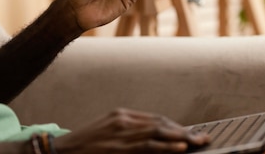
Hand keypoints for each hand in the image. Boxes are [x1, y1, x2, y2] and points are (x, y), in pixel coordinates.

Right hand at [54, 108, 209, 153]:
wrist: (60, 152)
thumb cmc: (85, 146)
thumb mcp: (107, 132)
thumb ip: (128, 133)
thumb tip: (154, 138)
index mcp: (121, 115)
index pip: (155, 119)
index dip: (175, 127)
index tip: (189, 134)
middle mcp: (122, 121)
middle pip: (160, 124)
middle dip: (183, 132)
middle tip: (203, 138)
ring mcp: (120, 133)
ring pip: (157, 133)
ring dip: (181, 139)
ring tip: (198, 143)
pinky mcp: (117, 147)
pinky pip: (146, 147)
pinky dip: (166, 147)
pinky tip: (180, 148)